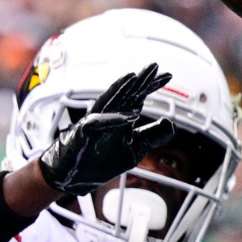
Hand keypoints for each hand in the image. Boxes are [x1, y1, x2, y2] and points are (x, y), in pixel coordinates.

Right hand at [37, 64, 173, 194]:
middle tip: (154, 65)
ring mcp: (95, 123)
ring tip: (135, 77)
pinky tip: (129, 117)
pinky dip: (113, 120)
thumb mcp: (135, 149)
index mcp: (120, 117)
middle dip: (140, 80)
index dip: (152, 85)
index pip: (138, 96)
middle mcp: (108, 115)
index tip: (168, 75)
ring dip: (122, 90)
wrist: (72, 175)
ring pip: (110, 102)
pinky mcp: (83, 134)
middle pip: (125, 94)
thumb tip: (170, 123)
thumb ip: (152, 136)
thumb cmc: (101, 160)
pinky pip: (98, 124)